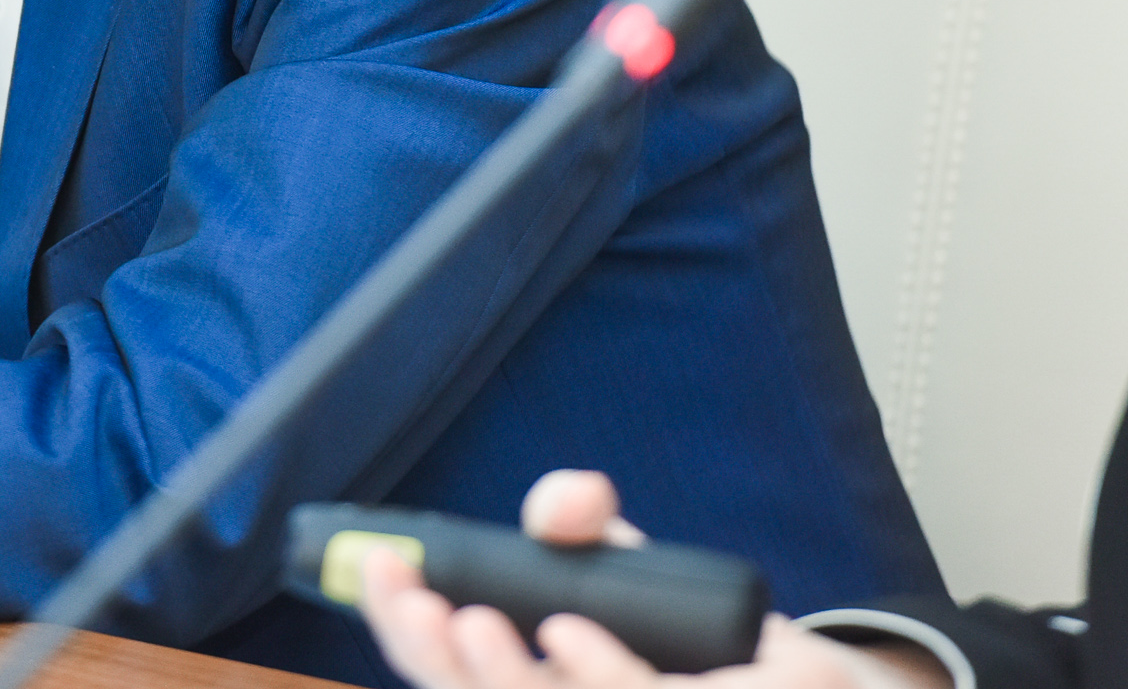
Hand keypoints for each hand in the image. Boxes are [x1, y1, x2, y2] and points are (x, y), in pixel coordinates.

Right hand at [360, 472, 948, 688]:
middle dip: (431, 659)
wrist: (802, 683)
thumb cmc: (691, 636)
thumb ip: (580, 520)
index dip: (399, 628)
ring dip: (497, 680)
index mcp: (525, 678)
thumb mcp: (625, 563)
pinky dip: (597, 677)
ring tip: (475, 625)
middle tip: (418, 606)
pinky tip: (570, 638)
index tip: (380, 569)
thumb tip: (560, 510)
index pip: (438, 667)